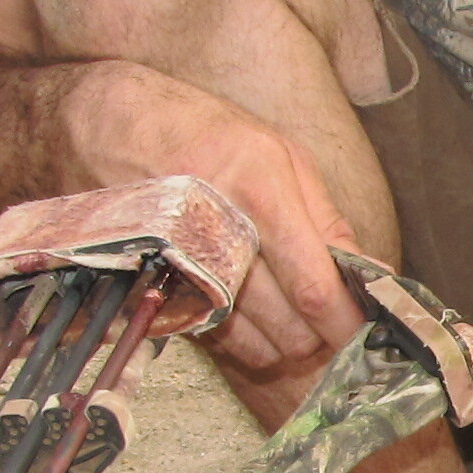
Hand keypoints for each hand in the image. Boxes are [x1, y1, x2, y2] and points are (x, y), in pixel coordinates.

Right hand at [84, 64, 369, 374]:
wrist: (104, 126)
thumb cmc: (202, 134)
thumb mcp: (277, 154)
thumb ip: (325, 219)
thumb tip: (367, 277)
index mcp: (258, 187)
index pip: (313, 284)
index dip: (345, 322)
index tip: (365, 337)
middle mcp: (219, 229)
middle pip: (286, 323)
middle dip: (318, 337)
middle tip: (331, 329)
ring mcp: (183, 265)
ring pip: (250, 341)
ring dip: (282, 345)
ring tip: (292, 324)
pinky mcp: (157, 288)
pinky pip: (213, 337)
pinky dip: (242, 341)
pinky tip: (251, 320)